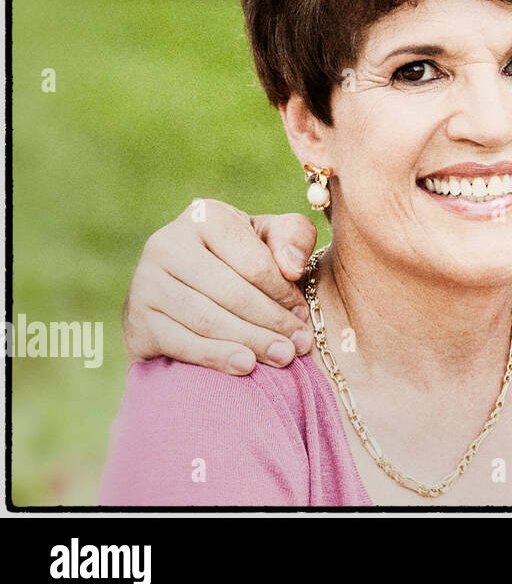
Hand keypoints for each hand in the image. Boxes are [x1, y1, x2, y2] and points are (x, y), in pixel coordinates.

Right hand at [122, 200, 319, 373]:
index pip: (252, 261)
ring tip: (283, 358)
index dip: (282, 292)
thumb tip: (292, 267)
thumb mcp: (269, 238)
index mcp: (204, 217)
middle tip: (299, 345)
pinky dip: (216, 357)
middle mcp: (167, 243)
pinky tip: (245, 366)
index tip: (303, 314)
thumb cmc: (240, 259)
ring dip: (251, 342)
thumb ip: (292, 236)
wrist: (181, 293)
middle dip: (271, 322)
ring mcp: (145, 281)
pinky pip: (182, 342)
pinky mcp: (136, 319)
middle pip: (230, 292)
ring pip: (208, 319)